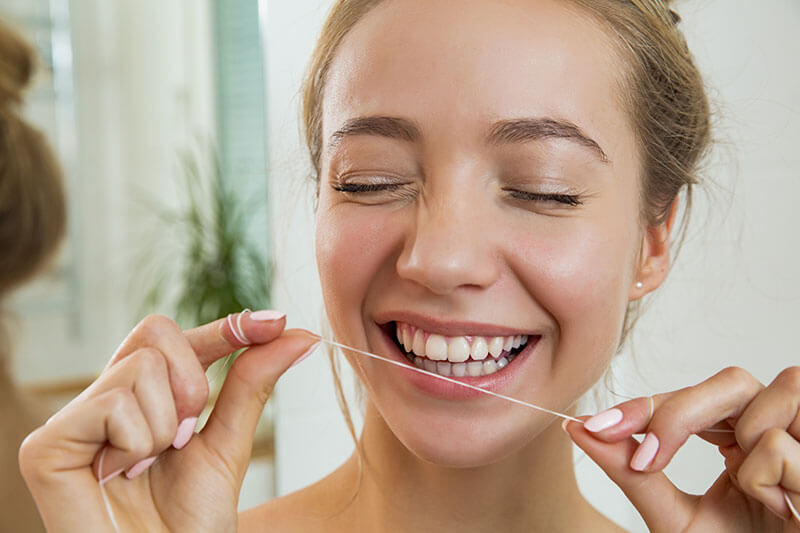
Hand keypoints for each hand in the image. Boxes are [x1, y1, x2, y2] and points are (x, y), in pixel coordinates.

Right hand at [19, 312, 318, 531]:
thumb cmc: (190, 522)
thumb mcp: (229, 444)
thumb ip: (252, 385)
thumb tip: (300, 334)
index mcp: (144, 398)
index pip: (180, 339)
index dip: (226, 327)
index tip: (274, 323)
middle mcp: (106, 400)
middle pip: (156, 333)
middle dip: (191, 384)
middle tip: (184, 437)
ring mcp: (74, 421)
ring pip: (140, 367)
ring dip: (165, 427)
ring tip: (148, 468)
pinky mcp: (45, 446)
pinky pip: (111, 403)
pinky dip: (135, 444)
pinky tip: (121, 476)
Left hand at [564, 366, 799, 531]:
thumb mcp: (674, 518)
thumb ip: (630, 472)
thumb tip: (577, 428)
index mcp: (740, 436)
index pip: (690, 397)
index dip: (643, 406)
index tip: (596, 428)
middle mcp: (776, 426)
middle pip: (731, 378)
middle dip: (678, 414)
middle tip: (648, 459)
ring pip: (766, 395)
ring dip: (746, 447)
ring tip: (756, 493)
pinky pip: (777, 442)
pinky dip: (767, 476)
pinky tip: (782, 507)